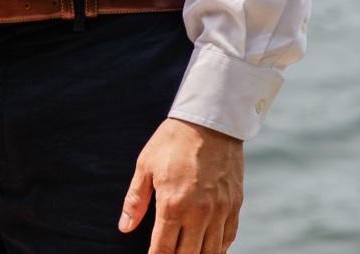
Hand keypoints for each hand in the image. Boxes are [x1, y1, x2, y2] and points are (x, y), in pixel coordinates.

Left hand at [119, 119, 242, 253]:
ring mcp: (220, 211)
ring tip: (187, 253)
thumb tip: (125, 227)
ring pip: (211, 253)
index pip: (163, 250)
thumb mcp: (146, 165)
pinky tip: (208, 248)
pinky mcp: (234, 205)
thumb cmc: (174, 140)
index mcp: (173, 204)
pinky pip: (228, 238)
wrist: (210, 120)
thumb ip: (135, 200)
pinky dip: (218, 249)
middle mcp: (199, 213)